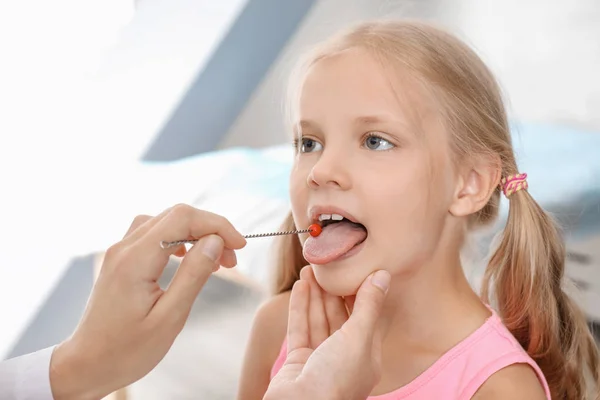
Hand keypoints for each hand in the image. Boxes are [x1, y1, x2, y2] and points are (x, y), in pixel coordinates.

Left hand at [49, 204, 245, 399]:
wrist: (86, 365)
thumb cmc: (126, 351)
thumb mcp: (169, 318)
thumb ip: (193, 275)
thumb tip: (215, 242)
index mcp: (135, 260)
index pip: (183, 218)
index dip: (217, 226)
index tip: (240, 246)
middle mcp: (124, 248)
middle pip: (176, 214)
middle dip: (211, 230)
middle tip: (231, 259)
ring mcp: (120, 251)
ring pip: (165, 220)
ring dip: (195, 233)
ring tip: (214, 260)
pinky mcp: (121, 259)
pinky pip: (153, 233)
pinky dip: (178, 238)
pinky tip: (188, 257)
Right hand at [265, 266, 390, 399]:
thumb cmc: (336, 380)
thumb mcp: (358, 338)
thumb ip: (368, 306)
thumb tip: (383, 275)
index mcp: (365, 355)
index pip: (365, 317)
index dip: (360, 291)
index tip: (356, 267)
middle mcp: (343, 356)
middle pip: (339, 315)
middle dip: (333, 289)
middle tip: (327, 264)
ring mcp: (319, 359)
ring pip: (318, 319)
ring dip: (314, 293)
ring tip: (310, 268)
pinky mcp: (298, 360)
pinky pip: (300, 328)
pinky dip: (299, 306)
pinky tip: (299, 286)